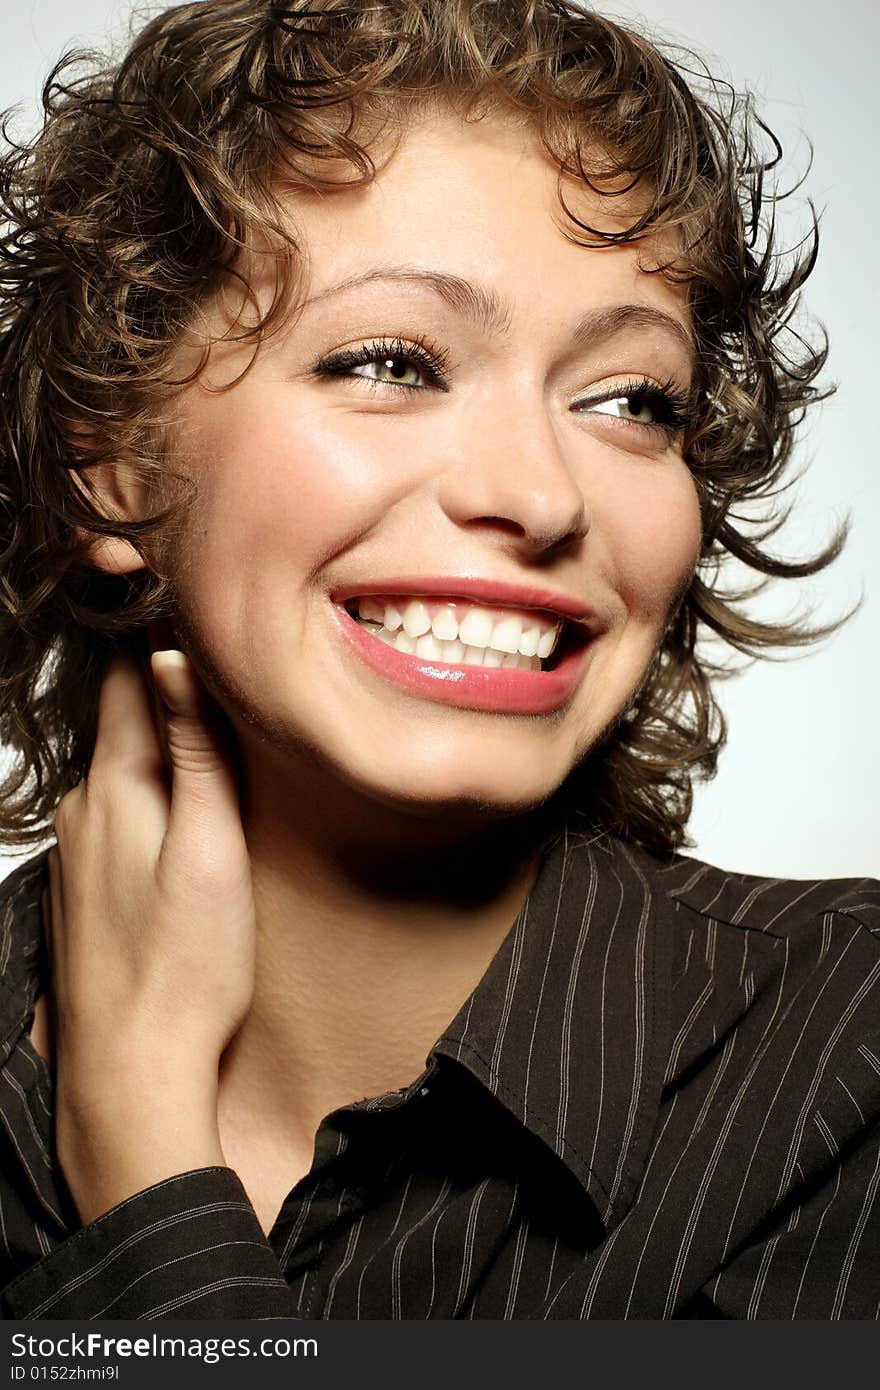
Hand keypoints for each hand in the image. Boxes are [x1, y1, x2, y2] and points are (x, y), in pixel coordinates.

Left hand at [44, 646, 255, 1223]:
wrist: (132, 1070)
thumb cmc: (184, 970)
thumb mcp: (209, 850)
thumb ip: (195, 754)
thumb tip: (177, 661)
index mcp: (116, 788)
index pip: (133, 675)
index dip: (159, 625)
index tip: (186, 586)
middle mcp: (84, 808)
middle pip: (124, 712)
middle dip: (163, 672)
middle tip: (214, 634)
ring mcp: (79, 846)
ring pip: (120, 758)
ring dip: (157, 728)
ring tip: (207, 703)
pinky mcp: (86, 881)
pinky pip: (116, 802)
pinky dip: (147, 780)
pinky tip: (181, 795)